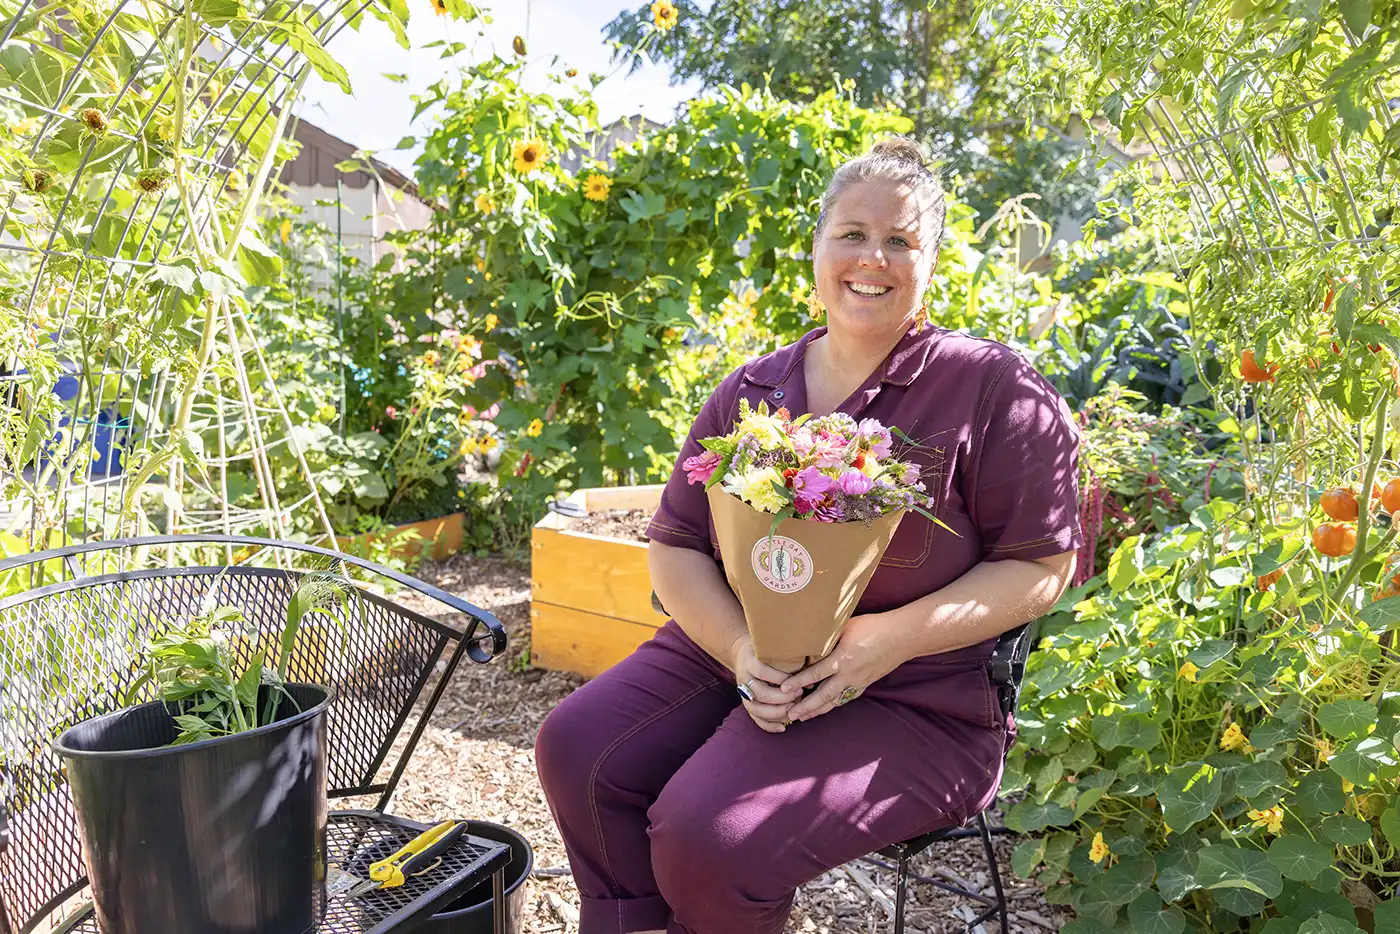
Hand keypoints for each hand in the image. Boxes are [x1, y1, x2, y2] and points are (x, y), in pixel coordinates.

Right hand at [730, 634, 797, 732]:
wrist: (744, 654)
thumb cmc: (765, 649)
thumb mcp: (771, 644)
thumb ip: (784, 649)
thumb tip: (810, 652)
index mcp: (750, 661)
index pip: (762, 671)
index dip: (780, 678)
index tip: (796, 680)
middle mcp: (744, 678)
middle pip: (760, 693)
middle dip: (781, 698)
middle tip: (799, 695)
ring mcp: (743, 693)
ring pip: (756, 709)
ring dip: (776, 713)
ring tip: (793, 709)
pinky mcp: (746, 703)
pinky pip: (755, 718)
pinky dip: (768, 725)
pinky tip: (783, 727)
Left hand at [780, 613, 902, 721]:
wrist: (901, 637)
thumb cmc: (873, 627)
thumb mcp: (846, 626)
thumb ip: (829, 636)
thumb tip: (809, 638)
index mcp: (842, 659)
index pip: (815, 675)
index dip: (798, 682)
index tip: (783, 688)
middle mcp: (849, 675)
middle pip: (823, 696)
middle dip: (806, 707)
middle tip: (790, 714)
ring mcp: (858, 682)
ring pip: (835, 701)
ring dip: (818, 710)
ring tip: (803, 717)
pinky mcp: (866, 684)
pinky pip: (846, 698)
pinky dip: (834, 704)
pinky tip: (826, 708)